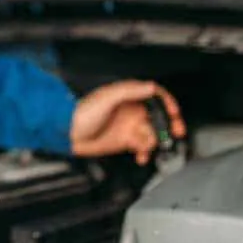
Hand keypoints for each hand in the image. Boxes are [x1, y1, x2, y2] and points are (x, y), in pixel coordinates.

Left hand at [70, 80, 185, 164]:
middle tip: (175, 133)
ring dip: (154, 141)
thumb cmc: (81, 112)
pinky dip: (145, 152)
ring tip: (146, 146)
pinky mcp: (124, 141)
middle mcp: (131, 110)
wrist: (66, 133)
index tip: (174, 113)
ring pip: (152, 133)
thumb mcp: (107, 97)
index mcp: (128, 96)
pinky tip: (141, 156)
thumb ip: (129, 91)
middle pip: (158, 116)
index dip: (168, 103)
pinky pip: (142, 146)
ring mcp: (128, 126)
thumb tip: (150, 87)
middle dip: (169, 124)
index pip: (155, 96)